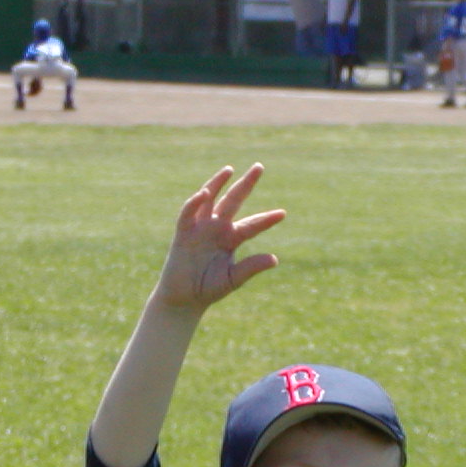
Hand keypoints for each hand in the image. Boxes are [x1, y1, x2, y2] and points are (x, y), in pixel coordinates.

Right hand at [154, 164, 283, 311]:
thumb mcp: (233, 278)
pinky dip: (195, 202)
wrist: (183, 299)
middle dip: (245, 184)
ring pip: (211, 199)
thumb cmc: (208, 289)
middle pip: (233, 201)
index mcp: (231, 239)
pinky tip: (205, 192)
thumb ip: (251, 267)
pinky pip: (189, 212)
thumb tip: (275, 259)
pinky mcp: (183, 232)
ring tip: (230, 170)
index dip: (266, 219)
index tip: (282, 214)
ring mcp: (200, 228)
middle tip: (259, 167)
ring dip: (218, 183)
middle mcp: (217, 228)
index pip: (252, 225)